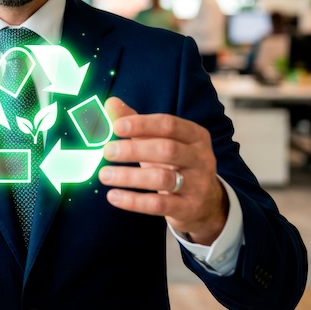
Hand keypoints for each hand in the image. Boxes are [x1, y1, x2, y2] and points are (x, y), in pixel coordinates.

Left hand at [98, 97, 227, 245]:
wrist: (206, 203)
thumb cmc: (175, 164)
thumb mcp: (160, 141)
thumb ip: (136, 122)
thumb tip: (110, 102)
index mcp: (195, 136)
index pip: (169, 124)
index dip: (142, 124)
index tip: (116, 127)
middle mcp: (201, 158)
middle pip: (167, 150)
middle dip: (134, 150)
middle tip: (107, 151)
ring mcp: (198, 184)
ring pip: (163, 178)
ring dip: (129, 176)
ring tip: (104, 175)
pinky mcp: (189, 208)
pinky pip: (159, 205)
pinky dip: (134, 201)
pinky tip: (113, 196)